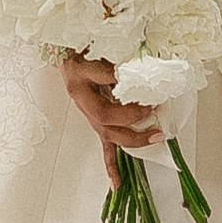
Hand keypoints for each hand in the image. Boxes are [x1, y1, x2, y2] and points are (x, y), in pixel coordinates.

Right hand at [60, 50, 160, 180]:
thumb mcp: (99, 39)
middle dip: (131, 116)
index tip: (139, 74)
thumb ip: (117, 42)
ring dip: (132, 138)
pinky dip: (111, 165)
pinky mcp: (93, 120)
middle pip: (104, 114)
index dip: (122, 77)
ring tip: (155, 136)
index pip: (104, 74)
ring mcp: (87, 110)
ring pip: (107, 132)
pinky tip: (118, 183)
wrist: (66, 51)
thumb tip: (140, 46)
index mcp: (81, 71)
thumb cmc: (84, 44)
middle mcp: (81, 94)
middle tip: (152, 109)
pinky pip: (103, 144)